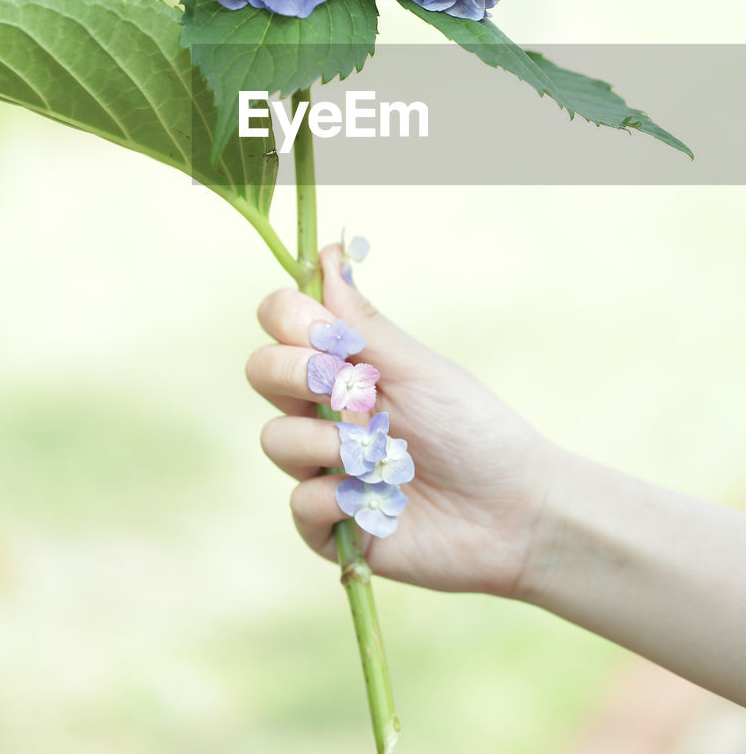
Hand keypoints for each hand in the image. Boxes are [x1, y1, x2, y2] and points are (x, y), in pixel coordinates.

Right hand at [246, 243, 556, 595]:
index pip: (280, 322)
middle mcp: (323, 411)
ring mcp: (322, 467)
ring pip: (275, 438)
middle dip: (295, 372)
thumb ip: (364, 321)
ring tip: (377, 454)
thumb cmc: (473, 428)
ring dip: (324, 440)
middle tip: (349, 389)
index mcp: (342, 365)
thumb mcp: (417, 368)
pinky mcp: (328, 523)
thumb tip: (330, 252)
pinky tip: (374, 498)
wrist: (514, 511)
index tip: (326, 330)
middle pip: (261, 370)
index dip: (288, 318)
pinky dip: (333, 497)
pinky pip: (298, 503)